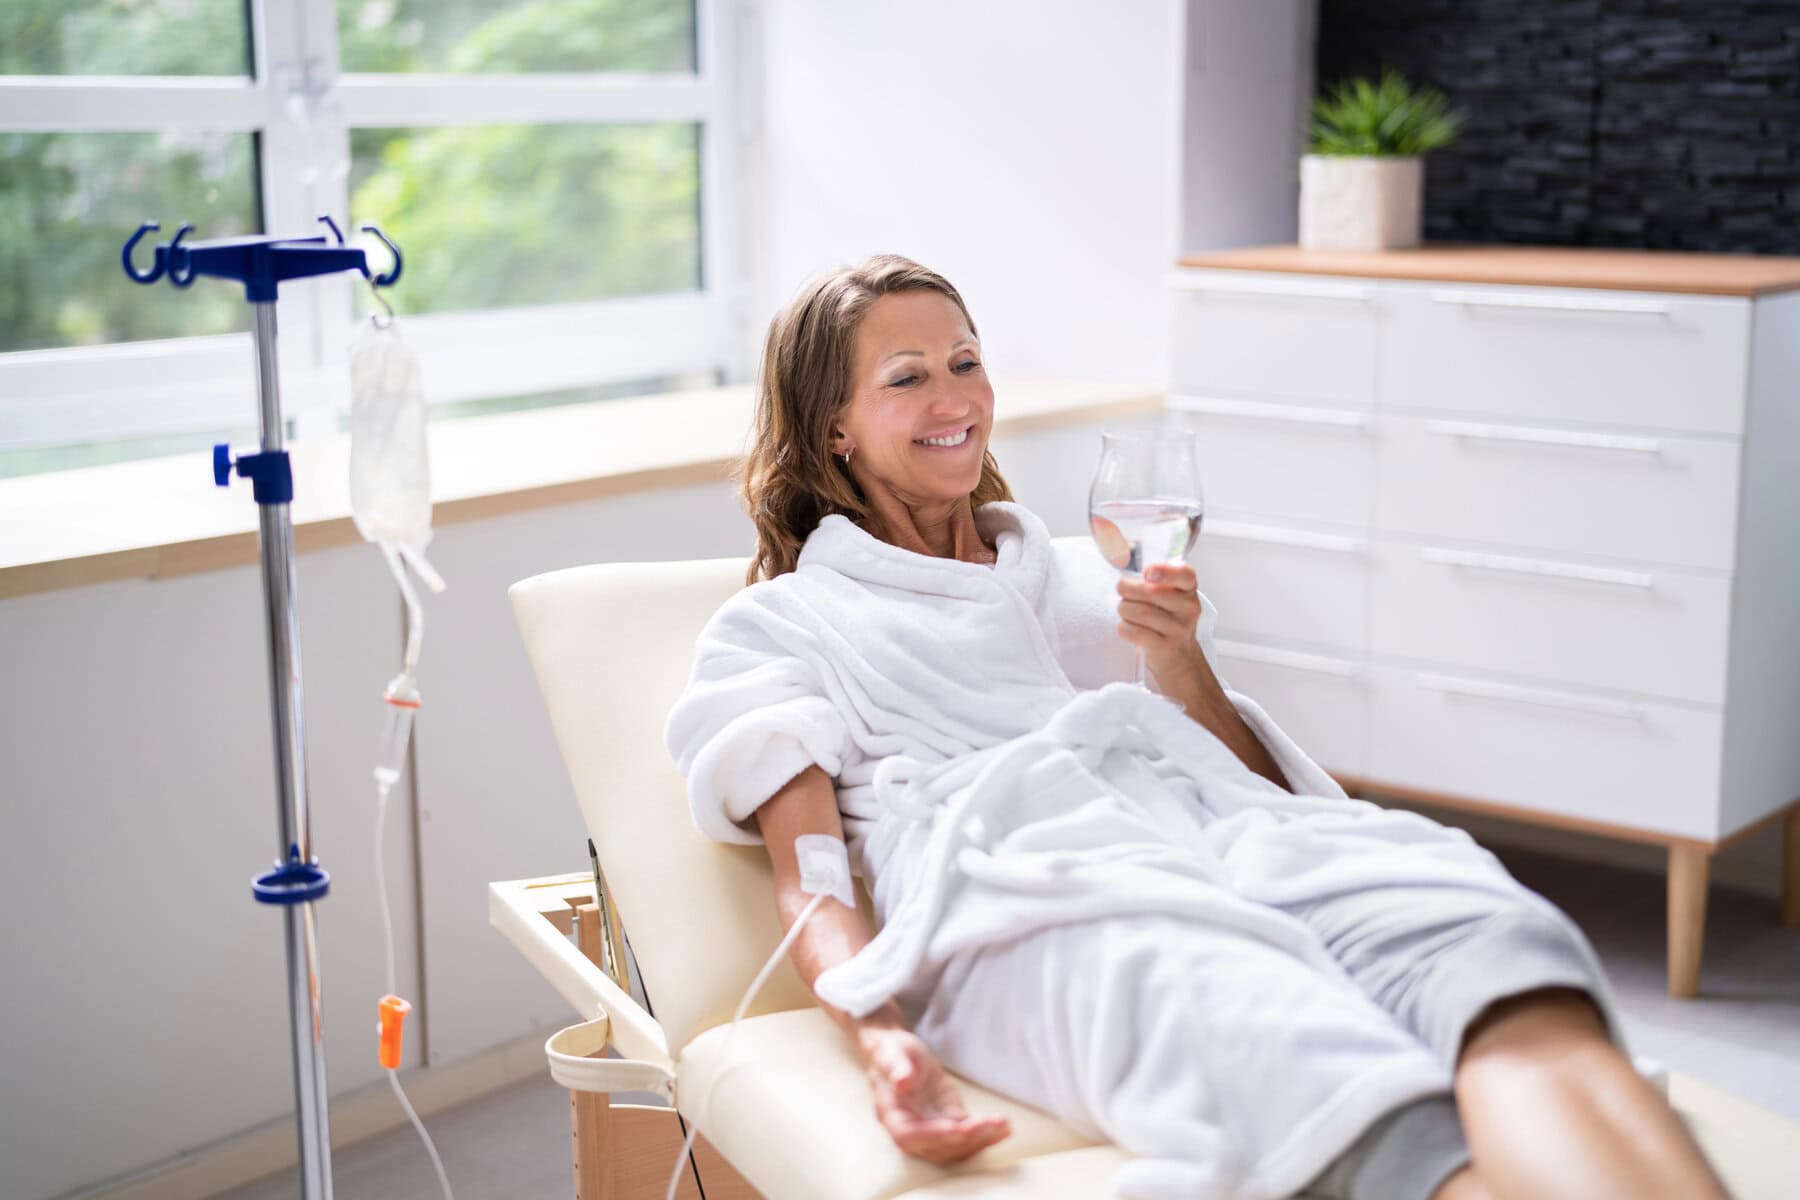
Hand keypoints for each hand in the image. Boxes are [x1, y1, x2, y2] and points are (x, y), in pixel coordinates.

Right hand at [859, 1026, 1011, 1163]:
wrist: (899, 1055)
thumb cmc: (891, 1054)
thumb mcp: (892, 1053)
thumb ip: (895, 1067)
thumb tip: (901, 1083)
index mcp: (892, 1116)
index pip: (909, 1136)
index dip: (935, 1136)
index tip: (959, 1129)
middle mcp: (911, 1130)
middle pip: (938, 1148)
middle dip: (967, 1139)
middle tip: (993, 1125)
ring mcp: (931, 1130)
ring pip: (956, 1147)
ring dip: (981, 1140)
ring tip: (1003, 1126)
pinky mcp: (949, 1123)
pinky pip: (967, 1136)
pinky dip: (986, 1135)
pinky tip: (1004, 1128)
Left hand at [1116, 562, 1208, 689]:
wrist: (1180, 657)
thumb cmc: (1167, 620)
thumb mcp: (1170, 597)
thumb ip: (1154, 581)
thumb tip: (1123, 571)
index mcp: (1189, 590)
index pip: (1185, 575)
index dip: (1165, 571)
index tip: (1147, 573)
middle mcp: (1188, 609)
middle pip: (1151, 592)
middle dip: (1128, 590)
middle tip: (1124, 595)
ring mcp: (1178, 630)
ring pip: (1140, 612)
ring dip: (1124, 610)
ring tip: (1126, 612)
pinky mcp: (1165, 648)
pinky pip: (1135, 632)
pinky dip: (1124, 628)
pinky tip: (1128, 627)